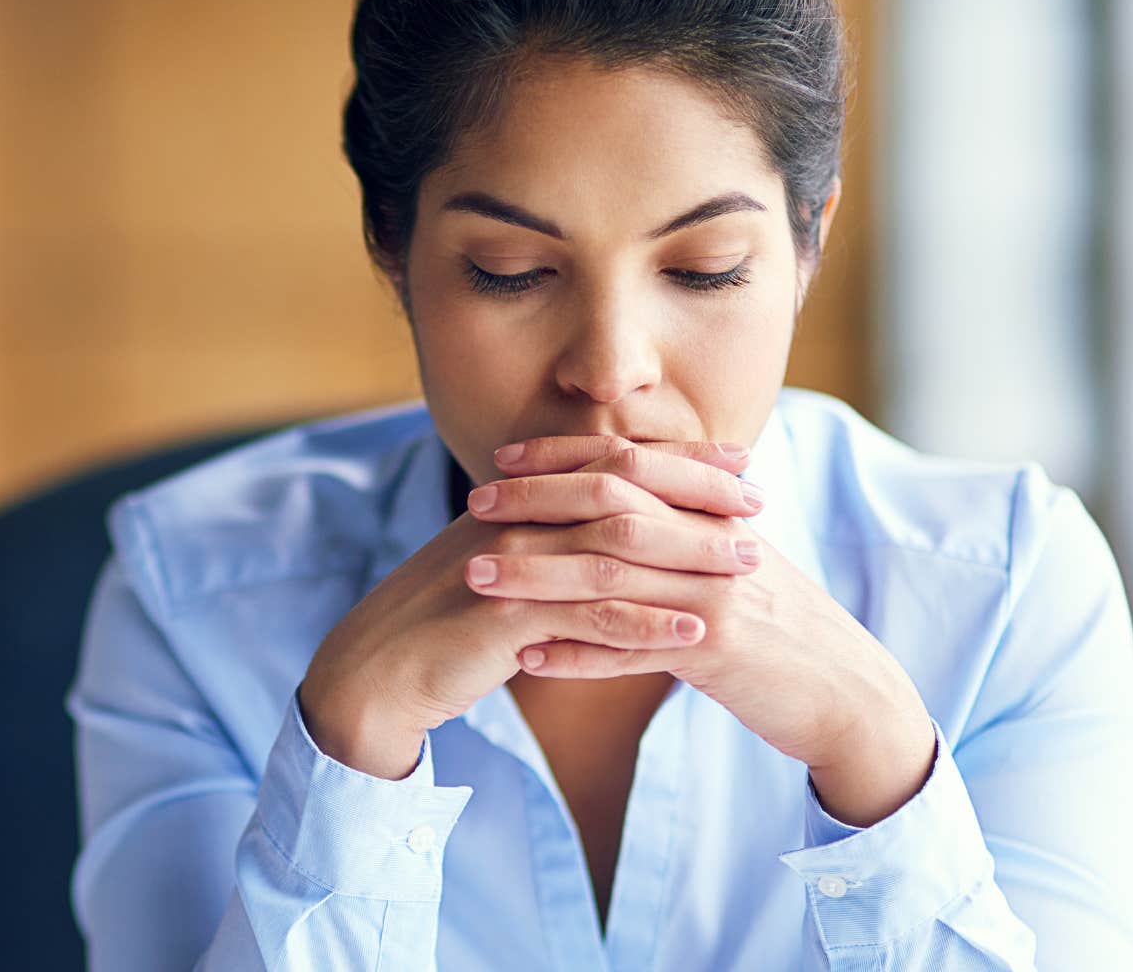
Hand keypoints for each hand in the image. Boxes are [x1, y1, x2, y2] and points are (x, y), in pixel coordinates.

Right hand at [297, 436, 757, 780]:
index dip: (676, 458)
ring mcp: (510, 565)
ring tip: (748, 568)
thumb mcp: (497, 572)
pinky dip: (646, 626)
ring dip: (687, 557)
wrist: (375, 674)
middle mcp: (515, 520)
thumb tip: (601, 531)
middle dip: (695, 493)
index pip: (609, 464)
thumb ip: (545, 545)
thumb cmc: (439, 629)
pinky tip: (694, 634)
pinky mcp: (506, 618)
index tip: (737, 458)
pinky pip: (589, 618)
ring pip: (616, 551)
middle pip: (621, 491)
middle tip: (758, 500)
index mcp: (516, 501)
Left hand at [482, 435, 938, 826]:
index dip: (562, 456)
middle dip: (536, 502)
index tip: (502, 459)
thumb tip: (620, 494)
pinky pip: (633, 649)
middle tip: (473, 505)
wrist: (849, 691)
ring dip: (536, 576)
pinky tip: (526, 660)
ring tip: (475, 579)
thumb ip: (683, 526)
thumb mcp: (735, 560)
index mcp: (715, 511)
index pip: (630, 462)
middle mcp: (715, 541)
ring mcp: (717, 594)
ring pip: (612, 575)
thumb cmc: (780, 626)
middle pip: (612, 506)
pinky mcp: (720, 651)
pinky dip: (576, 654)